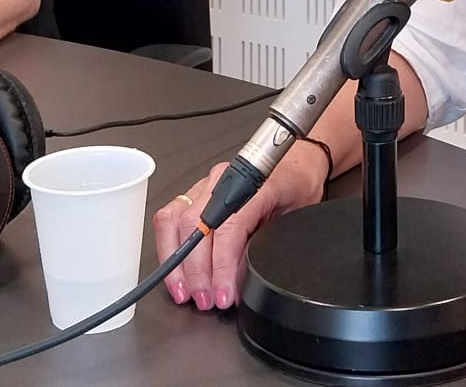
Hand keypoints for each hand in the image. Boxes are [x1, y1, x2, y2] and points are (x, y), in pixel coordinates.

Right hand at [151, 148, 327, 310]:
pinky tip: (176, 273)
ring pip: (173, 220)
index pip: (228, 228)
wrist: (296, 164)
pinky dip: (168, 249)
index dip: (221, 266)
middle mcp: (223, 180)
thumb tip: (235, 281)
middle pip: (195, 225)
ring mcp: (205, 185)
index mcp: (254, 184)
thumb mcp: (291, 221)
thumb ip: (262, 248)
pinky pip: (170, 219)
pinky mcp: (194, 194)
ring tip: (185, 292)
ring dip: (175, 262)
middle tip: (205, 300)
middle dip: (196, 271)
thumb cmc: (297, 188)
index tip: (222, 294)